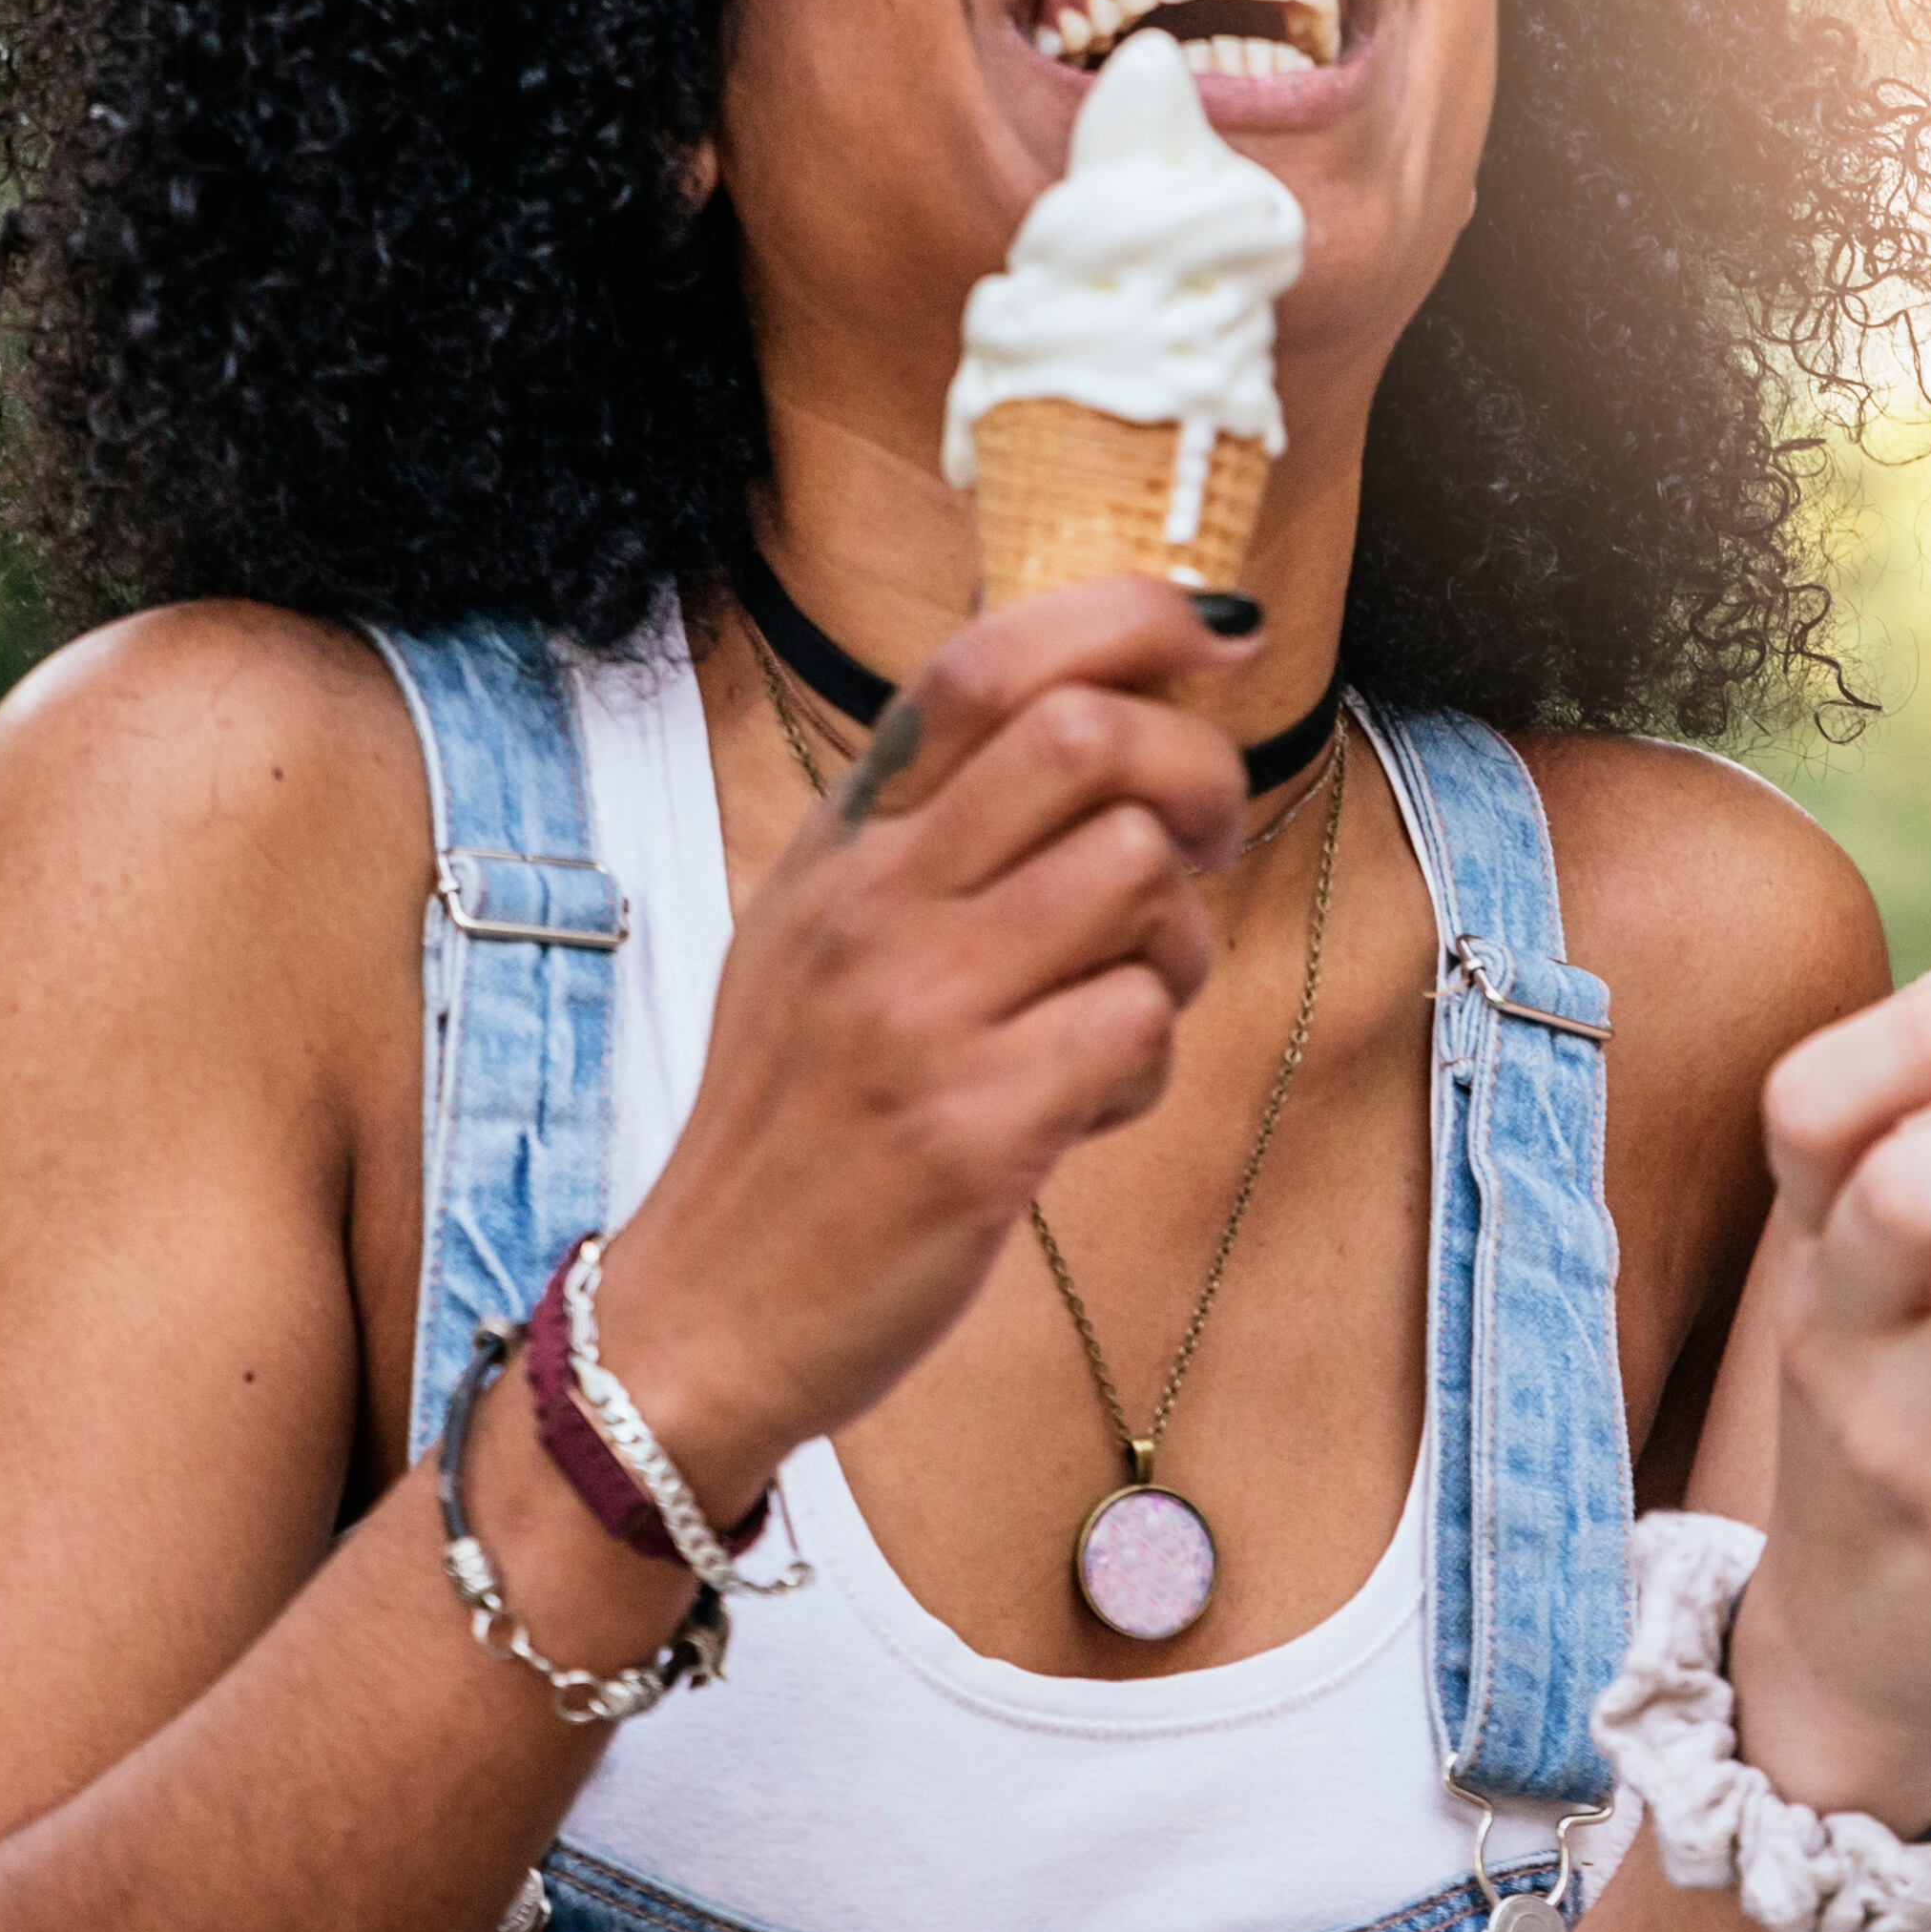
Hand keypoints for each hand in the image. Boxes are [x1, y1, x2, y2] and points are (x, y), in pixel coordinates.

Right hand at [588, 580, 1256, 1510]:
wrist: (706, 1313)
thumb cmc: (799, 1122)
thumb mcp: (821, 937)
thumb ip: (939, 832)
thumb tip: (1108, 717)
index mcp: (842, 844)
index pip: (983, 663)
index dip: (1129, 619)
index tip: (1224, 635)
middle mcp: (871, 904)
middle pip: (1087, 738)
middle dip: (1197, 776)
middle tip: (1205, 847)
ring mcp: (917, 1011)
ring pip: (1138, 878)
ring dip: (1176, 944)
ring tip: (1120, 1008)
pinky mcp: (971, 1126)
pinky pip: (1140, 1027)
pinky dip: (1147, 1068)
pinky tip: (1084, 1108)